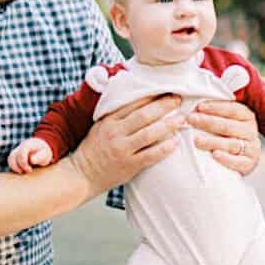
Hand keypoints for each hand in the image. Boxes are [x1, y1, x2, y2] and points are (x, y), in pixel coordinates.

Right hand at [7, 138, 54, 173]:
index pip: (21, 153)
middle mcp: (20, 147)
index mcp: (28, 145)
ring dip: (15, 168)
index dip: (23, 163)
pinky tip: (21, 171)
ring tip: (23, 172)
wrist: (41, 148)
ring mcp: (16, 151)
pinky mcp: (14, 156)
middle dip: (19, 166)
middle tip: (28, 171)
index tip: (30, 170)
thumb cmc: (44, 152)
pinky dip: (14, 168)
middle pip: (13, 156)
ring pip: (10, 159)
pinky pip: (11, 162)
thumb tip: (32, 160)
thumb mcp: (45, 154)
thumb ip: (39, 157)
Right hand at [66, 94, 183, 189]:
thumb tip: (140, 100)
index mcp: (108, 121)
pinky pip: (151, 155)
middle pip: (144, 115)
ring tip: (182, 118)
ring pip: (150, 134)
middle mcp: (115, 133)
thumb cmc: (94, 149)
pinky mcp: (129, 165)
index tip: (166, 90)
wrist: (82, 174)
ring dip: (169, 125)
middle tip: (179, 100)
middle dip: (164, 106)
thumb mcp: (101, 126)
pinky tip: (176, 142)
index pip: (133, 103)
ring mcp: (122, 149)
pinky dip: (165, 148)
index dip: (152, 96)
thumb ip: (118, 115)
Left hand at [187, 98, 262, 176]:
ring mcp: (251, 147)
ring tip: (196, 140)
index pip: (232, 109)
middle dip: (208, 122)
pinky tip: (215, 154)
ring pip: (231, 143)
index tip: (198, 107)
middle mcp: (250, 130)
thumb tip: (194, 104)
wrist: (241, 157)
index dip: (215, 107)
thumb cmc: (229, 135)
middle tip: (191, 119)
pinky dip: (226, 158)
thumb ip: (215, 113)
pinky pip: (238, 161)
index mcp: (246, 116)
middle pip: (228, 126)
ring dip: (212, 141)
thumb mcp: (226, 120)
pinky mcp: (249, 163)